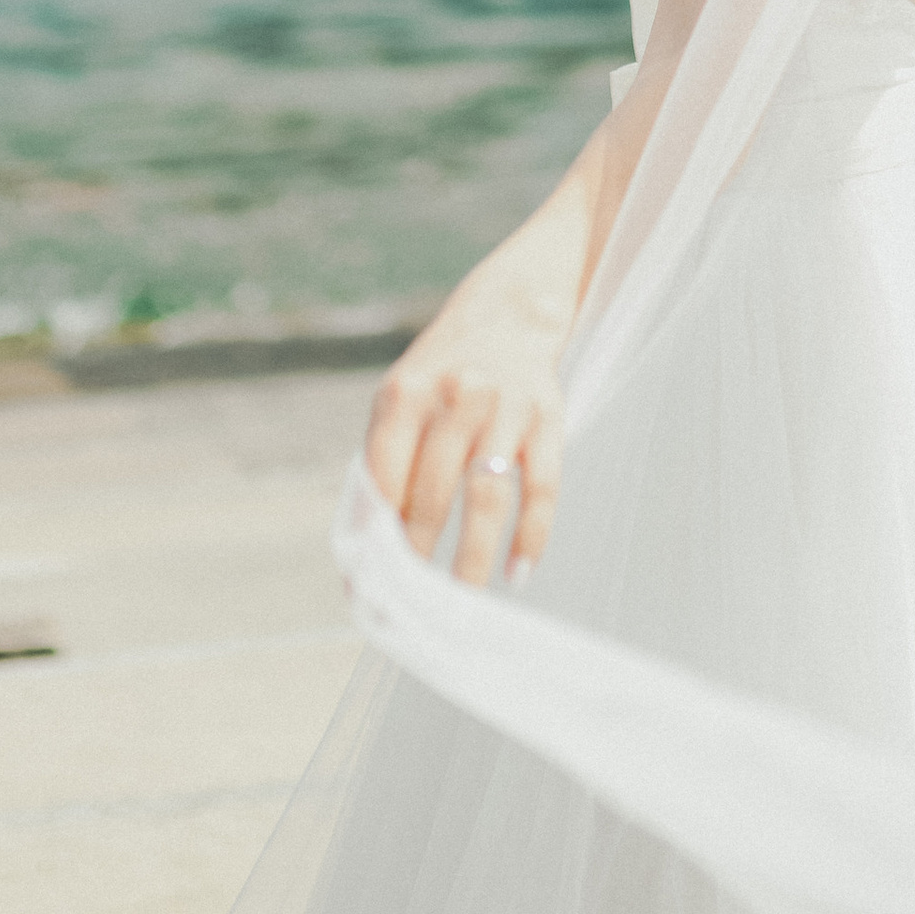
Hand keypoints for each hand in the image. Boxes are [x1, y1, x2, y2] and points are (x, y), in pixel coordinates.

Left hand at [363, 284, 564, 587]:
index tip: (371, 580)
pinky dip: (531, 536)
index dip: (376, 533)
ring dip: (472, 556)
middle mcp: (455, 395)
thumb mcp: (401, 398)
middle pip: (433, 493)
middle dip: (420, 553)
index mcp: (405, 393)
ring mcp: (504, 406)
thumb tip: (367, 543)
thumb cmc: (441, 373)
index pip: (384, 477)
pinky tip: (518, 570)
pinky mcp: (548, 418)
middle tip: (415, 601)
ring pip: (486, 496)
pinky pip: (542, 488)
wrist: (508, 312)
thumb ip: (385, 460)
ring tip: (462, 598)